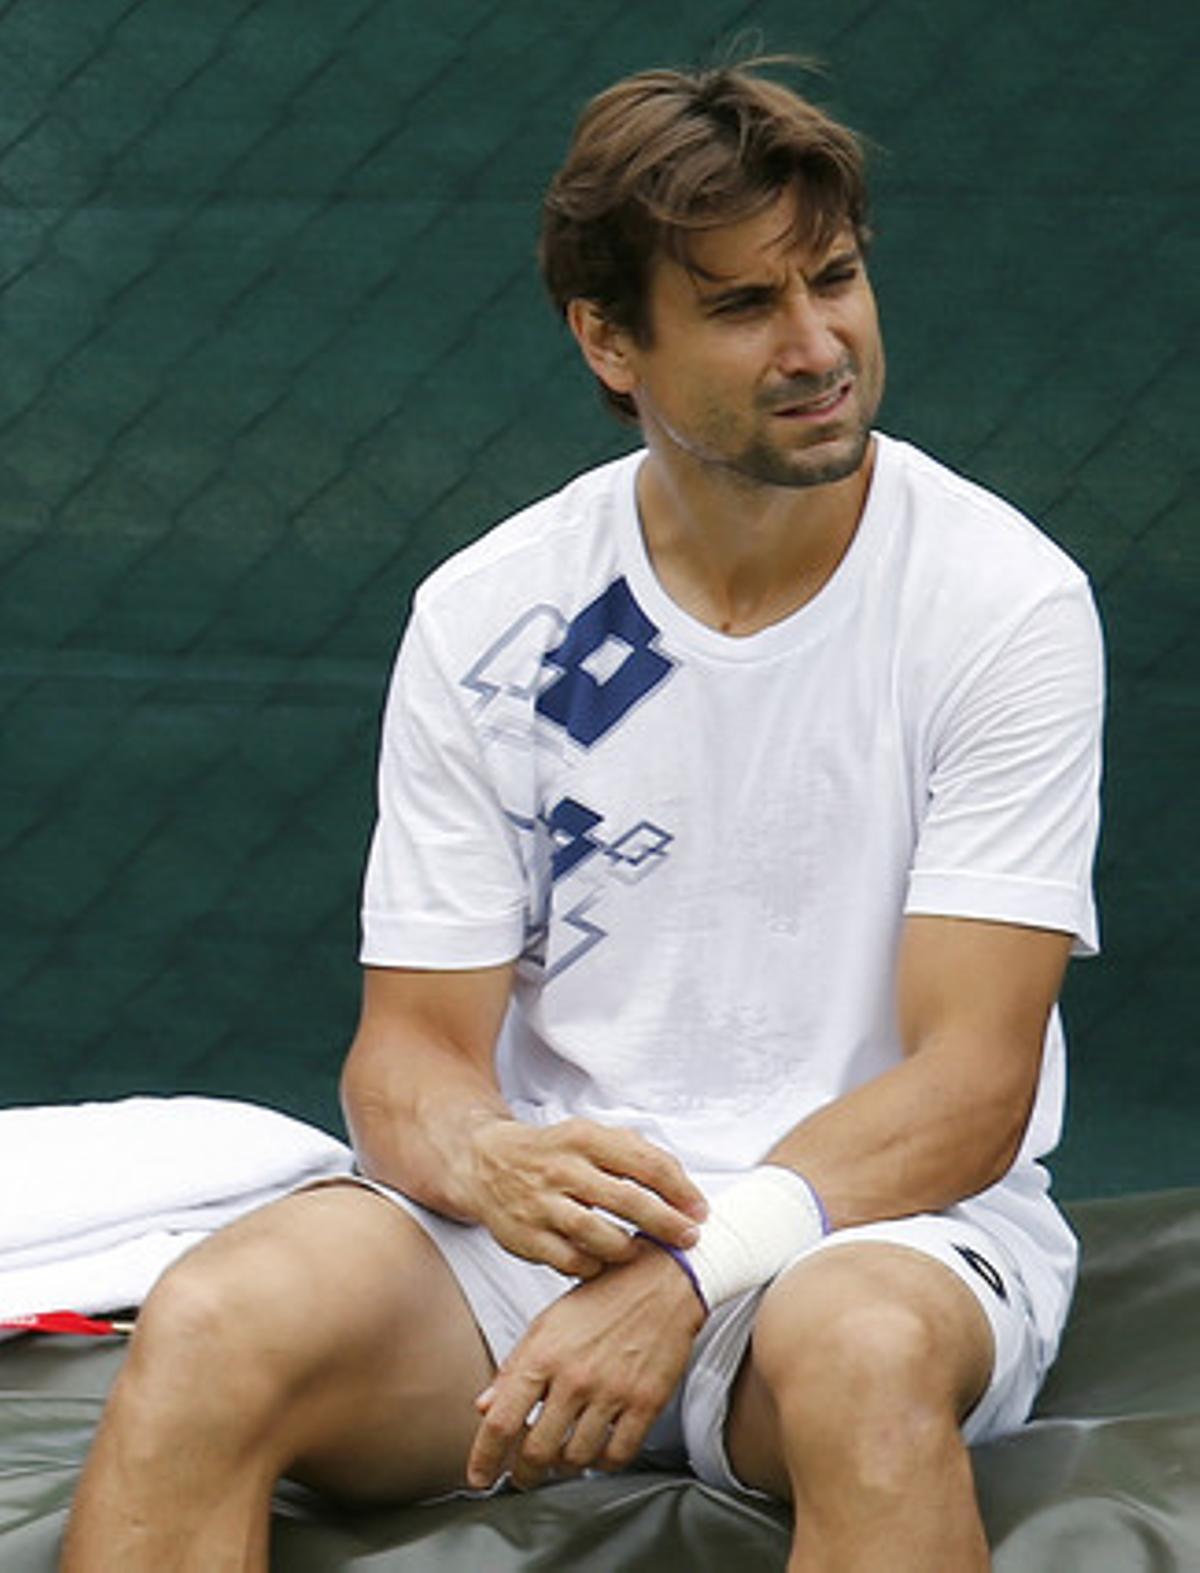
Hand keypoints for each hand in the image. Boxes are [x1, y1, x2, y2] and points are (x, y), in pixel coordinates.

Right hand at [466, 1116, 706, 1276]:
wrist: (487, 1162)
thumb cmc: (553, 1152)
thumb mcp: (590, 1135)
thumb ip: (635, 1151)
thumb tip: (680, 1182)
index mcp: (585, 1138)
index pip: (645, 1163)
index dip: (680, 1189)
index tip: (699, 1209)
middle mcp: (563, 1168)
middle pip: (627, 1200)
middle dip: (666, 1223)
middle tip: (689, 1238)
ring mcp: (541, 1204)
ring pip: (597, 1234)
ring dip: (629, 1248)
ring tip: (642, 1251)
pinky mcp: (525, 1236)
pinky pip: (571, 1260)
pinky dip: (594, 1266)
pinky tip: (604, 1262)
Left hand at [467, 1241, 704, 1490]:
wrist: (661, 1282)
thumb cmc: (602, 1298)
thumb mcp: (548, 1323)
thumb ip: (514, 1367)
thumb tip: (484, 1406)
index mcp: (544, 1354)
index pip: (502, 1421)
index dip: (485, 1458)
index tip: (480, 1477)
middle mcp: (575, 1377)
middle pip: (537, 1451)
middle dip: (524, 1474)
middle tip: (523, 1477)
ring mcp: (612, 1391)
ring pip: (576, 1459)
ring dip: (564, 1467)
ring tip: (562, 1458)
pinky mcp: (646, 1402)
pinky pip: (618, 1455)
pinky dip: (603, 1462)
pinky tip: (598, 1449)